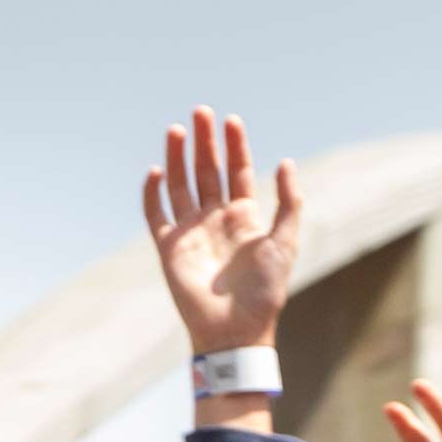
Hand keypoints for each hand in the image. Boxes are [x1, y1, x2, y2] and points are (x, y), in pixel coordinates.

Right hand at [141, 105, 303, 356]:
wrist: (236, 329)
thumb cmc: (265, 291)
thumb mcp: (285, 242)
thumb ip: (289, 202)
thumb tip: (286, 162)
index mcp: (244, 217)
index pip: (237, 171)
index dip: (235, 146)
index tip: (231, 120)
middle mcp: (216, 219)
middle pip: (208, 171)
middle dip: (204, 142)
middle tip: (201, 112)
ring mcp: (191, 232)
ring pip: (181, 185)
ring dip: (178, 158)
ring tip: (177, 129)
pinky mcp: (169, 247)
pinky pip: (156, 214)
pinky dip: (153, 193)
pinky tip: (156, 170)